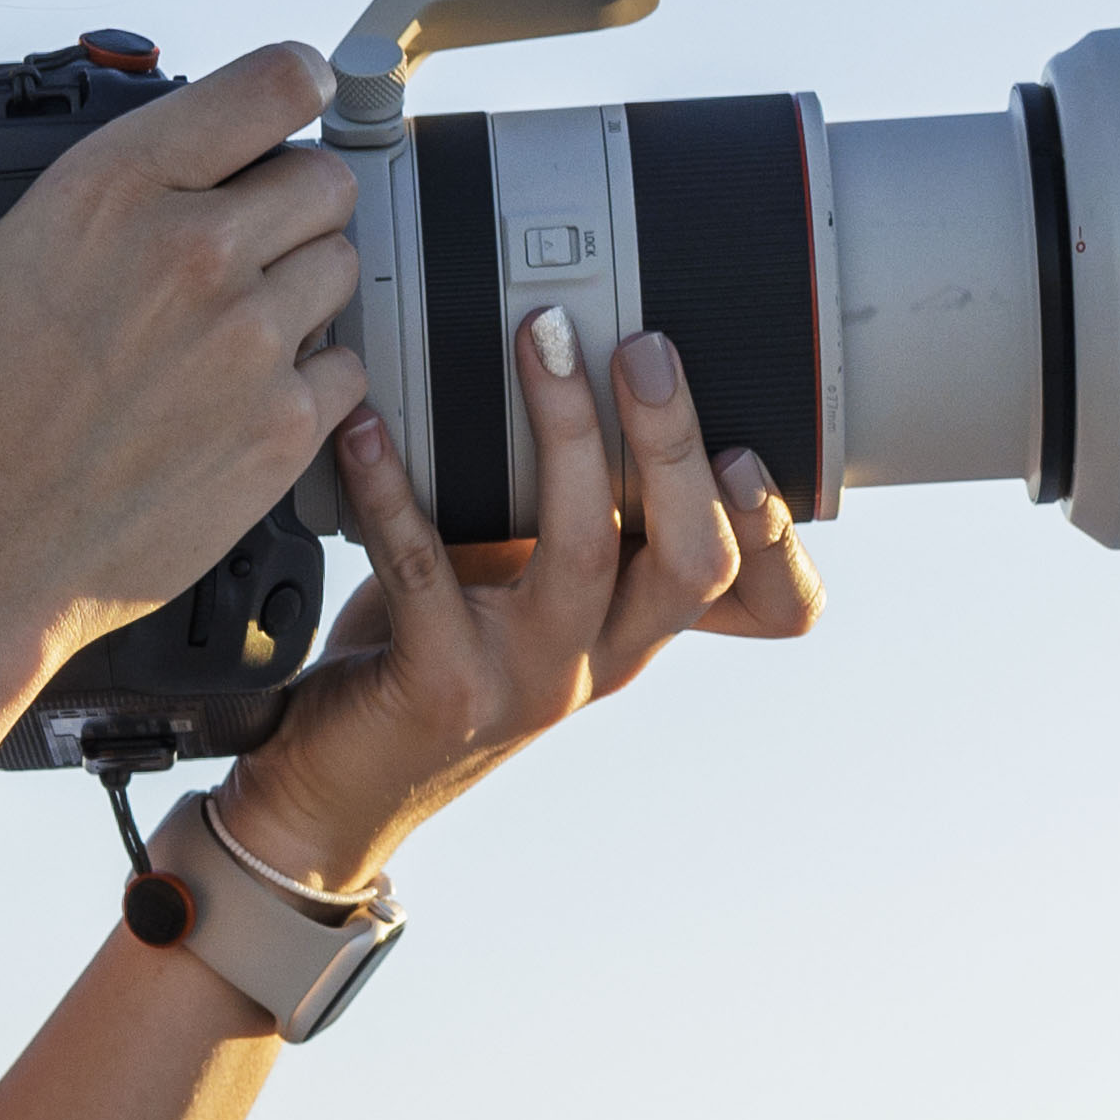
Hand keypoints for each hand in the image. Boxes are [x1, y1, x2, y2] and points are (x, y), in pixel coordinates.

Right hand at [0, 43, 375, 691]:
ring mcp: (248, 341)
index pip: (275, 82)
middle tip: (250, 237)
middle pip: (325, 177)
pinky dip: (313, 379)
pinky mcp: (279, 429)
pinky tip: (250, 396)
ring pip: (340, 268)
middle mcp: (195, 250)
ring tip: (241, 324)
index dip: (294, 85)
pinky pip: (346, 370)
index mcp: (111, 186)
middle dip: (292, 199)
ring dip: (303, 287)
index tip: (292, 102)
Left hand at [217, 306, 824, 892]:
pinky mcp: (442, 691)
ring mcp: (529, 681)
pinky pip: (423, 570)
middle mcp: (605, 657)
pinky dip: (393, 487)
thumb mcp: (516, 569)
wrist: (341, 779)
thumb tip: (565, 343)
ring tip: (540, 340)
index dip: (778, 535)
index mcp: (639, 622)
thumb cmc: (430, 644)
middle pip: (690, 556)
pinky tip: (367, 426)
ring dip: (567, 434)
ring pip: (581, 553)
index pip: (766, 603)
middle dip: (674, 442)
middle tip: (644, 345)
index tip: (749, 448)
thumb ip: (556, 495)